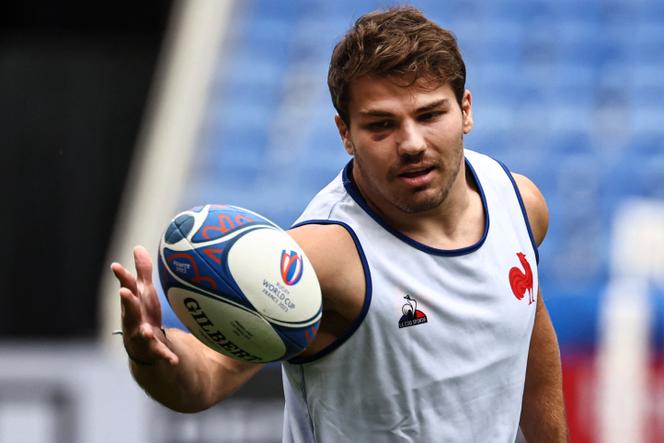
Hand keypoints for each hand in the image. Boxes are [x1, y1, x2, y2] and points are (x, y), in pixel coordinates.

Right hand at [111, 246, 178, 365]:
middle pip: (129, 311)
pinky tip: (174, 360)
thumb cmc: (143, 314)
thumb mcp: (144, 293)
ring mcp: (141, 337)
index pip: (127, 289)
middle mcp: (133, 321)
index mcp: (132, 305)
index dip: (121, 277)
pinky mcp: (153, 351)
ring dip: (142, 332)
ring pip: (139, 334)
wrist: (144, 348)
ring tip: (146, 330)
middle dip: (127, 301)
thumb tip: (137, 247)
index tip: (116, 266)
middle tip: (124, 291)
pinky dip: (165, 356)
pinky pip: (160, 353)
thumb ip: (142, 273)